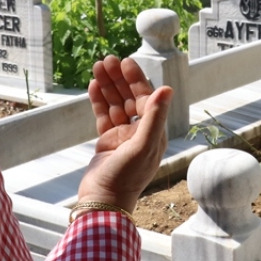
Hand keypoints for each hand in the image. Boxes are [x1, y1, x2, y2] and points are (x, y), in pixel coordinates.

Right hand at [77, 55, 172, 213]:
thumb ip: (154, 116)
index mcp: (153, 133)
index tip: (126, 62)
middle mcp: (140, 132)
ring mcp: (123, 136)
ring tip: (97, 67)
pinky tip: (94, 85)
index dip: (136, 79)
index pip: (146, 99)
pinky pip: (103, 115)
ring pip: (115, 104)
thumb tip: (167, 88)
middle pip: (129, 97)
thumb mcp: (142, 146)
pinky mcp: (107, 141)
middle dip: (119, 78)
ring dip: (108, 85)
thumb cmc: (125, 177)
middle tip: (107, 59)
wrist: (102, 201)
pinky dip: (99, 100)